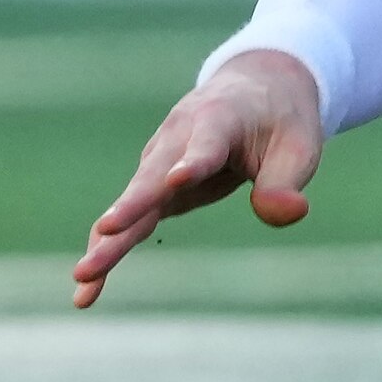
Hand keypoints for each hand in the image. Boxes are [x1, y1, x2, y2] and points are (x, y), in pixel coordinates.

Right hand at [73, 49, 324, 304]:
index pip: (205, 145)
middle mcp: (177, 139)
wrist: (253, 91)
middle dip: (129, 207)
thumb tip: (286, 214)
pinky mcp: (154, 188)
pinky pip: (128, 222)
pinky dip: (109, 250)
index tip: (177, 181)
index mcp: (218, 120)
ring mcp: (159, 163)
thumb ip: (286, 181)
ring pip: (130, 204)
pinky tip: (88, 291)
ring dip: (107, 240)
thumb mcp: (299, 145)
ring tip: (83, 278)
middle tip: (106, 231)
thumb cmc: (279, 120)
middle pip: (151, 177)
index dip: (193, 163)